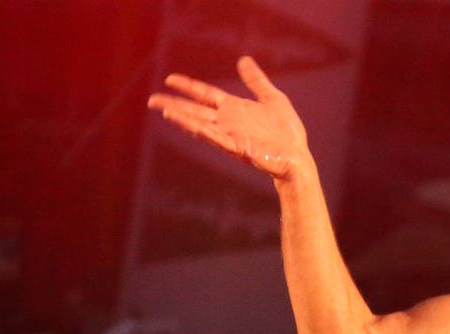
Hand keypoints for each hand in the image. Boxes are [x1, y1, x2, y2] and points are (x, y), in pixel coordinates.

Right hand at [147, 56, 307, 180]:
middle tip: (152, 100)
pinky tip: (186, 124)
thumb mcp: (273, 98)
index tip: (170, 79)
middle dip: (174, 104)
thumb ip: (256, 81)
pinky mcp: (237, 147)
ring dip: (182, 117)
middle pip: (196, 110)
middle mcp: (229, 122)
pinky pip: (214, 137)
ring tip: (163, 110)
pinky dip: (199, 130)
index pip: (206, 94)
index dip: (189, 86)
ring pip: (200, 124)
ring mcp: (230, 135)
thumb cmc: (287, 132)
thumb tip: (243, 60)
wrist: (298, 157)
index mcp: (235, 108)